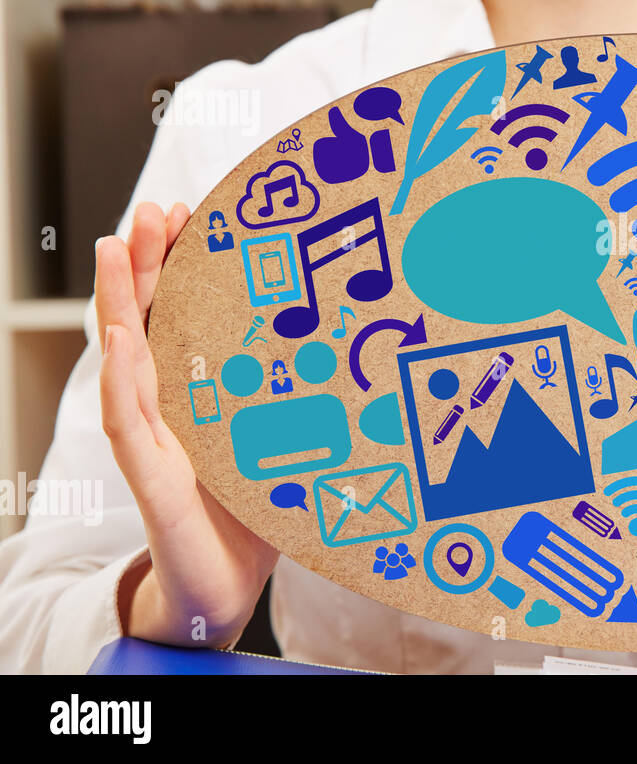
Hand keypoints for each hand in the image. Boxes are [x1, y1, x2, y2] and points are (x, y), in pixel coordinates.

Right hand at [96, 202, 279, 647]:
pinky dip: (122, 380)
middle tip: (153, 208)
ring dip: (119, 301)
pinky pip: (128, 422)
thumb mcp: (284, 439)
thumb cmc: (255, 508)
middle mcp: (168, 406)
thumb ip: (302, 397)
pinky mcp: (150, 478)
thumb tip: (364, 344)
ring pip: (128, 359)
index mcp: (198, 392)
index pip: (183, 316)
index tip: (190, 214)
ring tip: (117, 247)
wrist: (228, 585)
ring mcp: (152, 439)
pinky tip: (122, 340)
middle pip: (150, 321)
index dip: (180, 266)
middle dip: (147, 263)